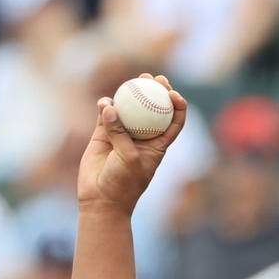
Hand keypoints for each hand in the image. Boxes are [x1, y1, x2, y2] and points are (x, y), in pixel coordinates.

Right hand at [78, 79, 187, 215]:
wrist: (101, 200)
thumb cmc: (123, 184)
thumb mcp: (129, 159)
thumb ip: (121, 134)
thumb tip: (110, 106)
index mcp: (158, 145)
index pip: (173, 121)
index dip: (177, 105)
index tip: (173, 93)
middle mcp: (142, 136)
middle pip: (152, 108)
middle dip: (155, 90)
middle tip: (152, 78)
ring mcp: (122, 134)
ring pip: (129, 108)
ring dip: (131, 93)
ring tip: (131, 81)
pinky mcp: (103, 134)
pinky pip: (105, 115)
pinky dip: (105, 106)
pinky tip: (104, 101)